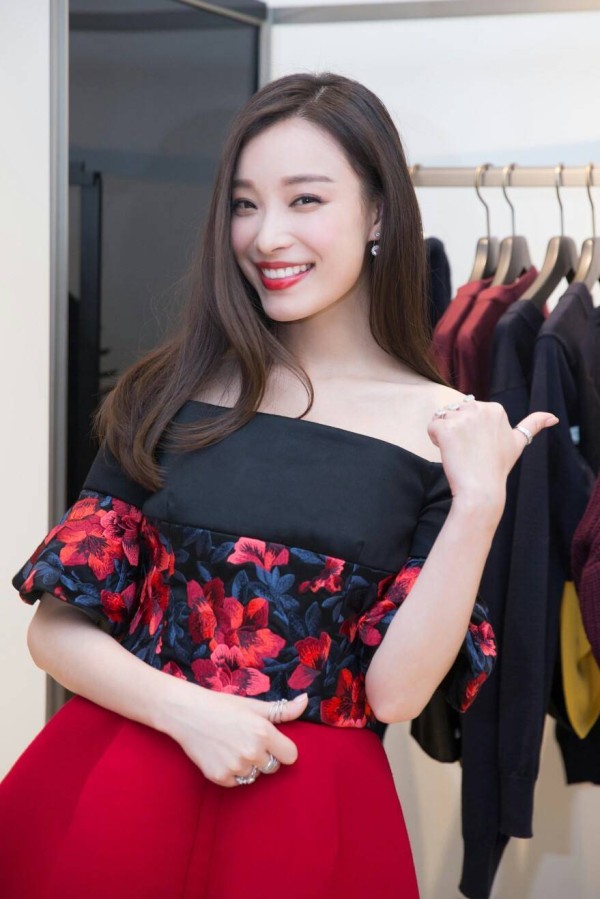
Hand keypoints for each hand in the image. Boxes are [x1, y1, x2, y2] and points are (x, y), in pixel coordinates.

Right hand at [164, 681, 308, 787]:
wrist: (188, 713)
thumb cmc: (223, 706)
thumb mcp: (253, 706)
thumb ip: (282, 710)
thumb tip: (306, 701)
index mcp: (263, 733)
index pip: (291, 756)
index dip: (282, 749)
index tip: (270, 742)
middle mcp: (252, 752)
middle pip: (273, 767)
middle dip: (265, 757)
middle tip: (246, 740)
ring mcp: (235, 767)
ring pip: (254, 775)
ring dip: (248, 765)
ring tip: (232, 746)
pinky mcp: (220, 777)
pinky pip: (237, 782)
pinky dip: (232, 773)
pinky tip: (222, 755)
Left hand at [427, 395, 558, 509]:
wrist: (482, 489)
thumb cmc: (498, 468)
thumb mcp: (518, 443)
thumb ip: (533, 425)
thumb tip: (553, 417)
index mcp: (496, 409)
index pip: (469, 410)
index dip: (469, 429)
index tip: (480, 445)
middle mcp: (480, 408)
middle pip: (455, 411)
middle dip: (457, 429)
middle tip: (469, 450)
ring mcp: (463, 418)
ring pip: (442, 417)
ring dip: (445, 434)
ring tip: (460, 451)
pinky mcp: (446, 428)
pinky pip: (432, 426)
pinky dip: (435, 439)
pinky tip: (449, 451)